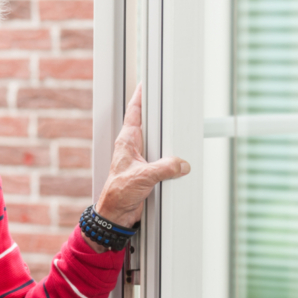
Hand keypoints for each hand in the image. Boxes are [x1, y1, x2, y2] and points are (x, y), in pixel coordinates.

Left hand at [83, 84, 189, 252]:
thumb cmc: (118, 193)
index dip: (140, 96)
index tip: (146, 82)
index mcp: (127, 141)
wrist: (115, 214)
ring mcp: (139, 158)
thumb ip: (165, 168)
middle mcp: (132, 146)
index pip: (134, 112)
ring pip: (155, 140)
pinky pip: (161, 157)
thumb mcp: (144, 177)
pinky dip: (169, 154)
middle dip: (157, 111)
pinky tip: (177, 155)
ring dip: (164, 134)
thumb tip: (181, 163)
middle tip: (166, 98)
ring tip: (175, 124)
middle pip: (147, 122)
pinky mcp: (145, 170)